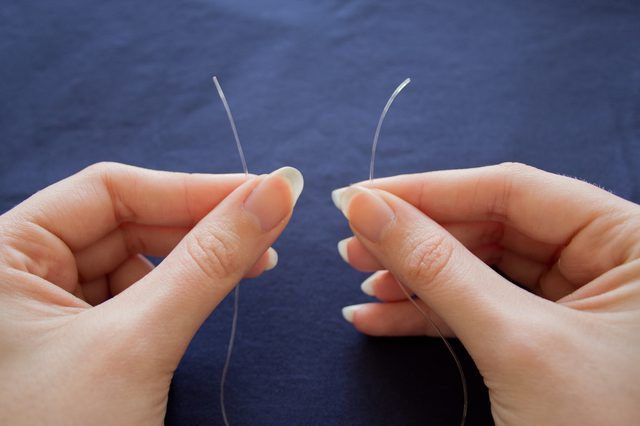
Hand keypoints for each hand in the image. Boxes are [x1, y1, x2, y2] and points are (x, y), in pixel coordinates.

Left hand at [0, 162, 302, 424]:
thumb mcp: (138, 343)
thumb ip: (211, 261)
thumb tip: (275, 192)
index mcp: (0, 255)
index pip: (109, 191)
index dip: (191, 189)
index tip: (261, 193)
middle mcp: (15, 273)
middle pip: (125, 222)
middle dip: (201, 226)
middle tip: (269, 228)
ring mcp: (44, 308)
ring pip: (134, 259)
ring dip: (195, 260)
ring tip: (253, 264)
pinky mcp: (73, 339)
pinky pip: (133, 296)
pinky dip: (178, 292)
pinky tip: (211, 292)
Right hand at [333, 163, 639, 424]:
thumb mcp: (516, 342)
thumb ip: (438, 268)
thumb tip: (368, 207)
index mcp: (631, 240)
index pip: (513, 189)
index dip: (429, 191)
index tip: (363, 197)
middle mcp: (610, 259)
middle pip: (490, 227)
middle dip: (416, 241)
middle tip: (354, 243)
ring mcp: (580, 300)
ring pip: (480, 269)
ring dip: (415, 280)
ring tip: (362, 285)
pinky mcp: (551, 337)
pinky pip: (483, 310)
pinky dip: (430, 316)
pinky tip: (379, 318)